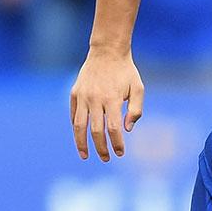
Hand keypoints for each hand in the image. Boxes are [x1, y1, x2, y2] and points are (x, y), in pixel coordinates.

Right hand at [71, 46, 144, 160]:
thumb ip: (135, 110)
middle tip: (106, 159)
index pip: (113, 129)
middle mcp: (95, 99)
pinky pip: (73, 115)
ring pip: (79, 126)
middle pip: (96, 131)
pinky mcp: (75, 93)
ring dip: (81, 143)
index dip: (117, 143)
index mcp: (112, 99)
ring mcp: (83, 96)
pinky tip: (80, 137)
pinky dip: (76, 128)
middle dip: (101, 148)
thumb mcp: (138, 88)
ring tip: (85, 155)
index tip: (120, 153)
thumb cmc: (126, 72)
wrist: (107, 51)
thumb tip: (127, 130)